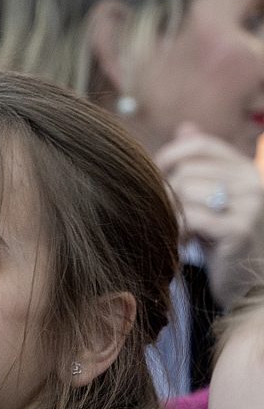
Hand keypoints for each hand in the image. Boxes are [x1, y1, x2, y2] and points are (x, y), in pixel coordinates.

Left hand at [152, 124, 263, 307]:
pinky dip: (177, 231)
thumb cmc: (221, 238)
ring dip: (172, 215)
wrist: (247, 283)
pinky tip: (181, 243)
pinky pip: (190, 217)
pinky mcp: (239, 229)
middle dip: (168, 194)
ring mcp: (250, 205)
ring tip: (180, 231)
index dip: (170, 156)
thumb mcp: (212, 196)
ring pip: (185, 192)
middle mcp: (254, 182)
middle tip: (172, 217)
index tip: (154, 175)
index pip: (200, 145)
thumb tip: (185, 126)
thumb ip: (202, 163)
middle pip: (186, 171)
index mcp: (247, 169)